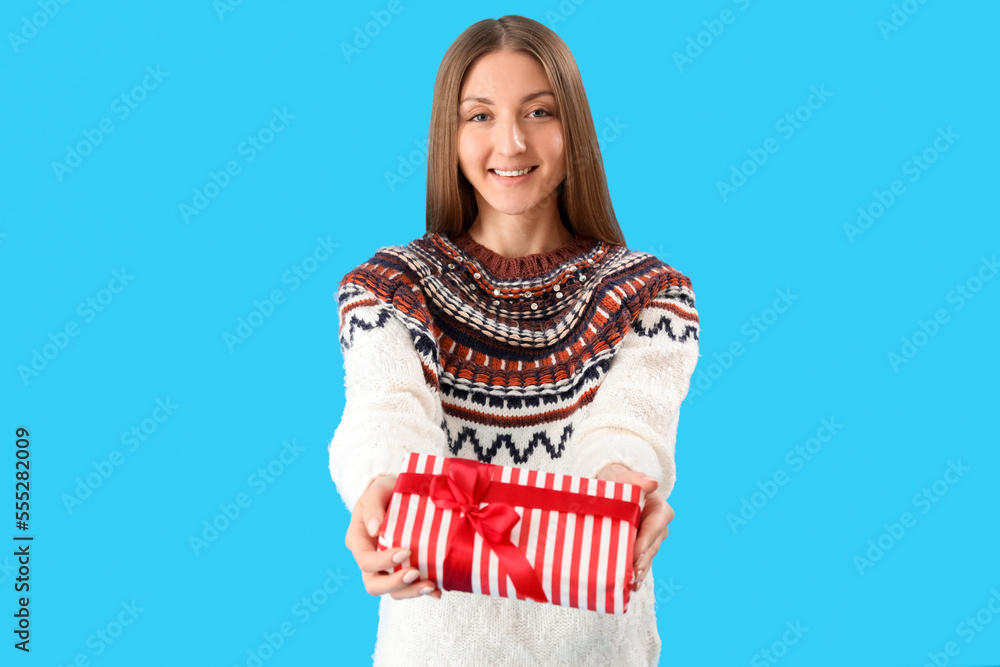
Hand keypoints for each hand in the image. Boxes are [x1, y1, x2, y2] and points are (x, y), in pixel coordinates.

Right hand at [344, 474, 441, 599]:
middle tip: (416, 574)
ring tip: (431, 586)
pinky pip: (409, 587)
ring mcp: (385, 567)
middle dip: (395, 584)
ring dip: (411, 591)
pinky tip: (437, 590)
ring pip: (392, 591)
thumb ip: (372, 506)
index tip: (405, 552)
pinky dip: (423, 591)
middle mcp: (369, 558)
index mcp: (358, 540)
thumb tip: (374, 528)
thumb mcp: (377, 491)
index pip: (365, 560)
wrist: (398, 493)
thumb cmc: (385, 490)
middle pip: (374, 584)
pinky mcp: (402, 569)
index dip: (383, 562)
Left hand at [595, 462, 674, 591]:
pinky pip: (640, 561)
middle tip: (631, 576)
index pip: (654, 528)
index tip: (634, 555)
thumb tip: (651, 483)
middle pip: (651, 547)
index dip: (644, 543)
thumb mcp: (624, 476)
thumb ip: (637, 479)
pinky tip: (628, 586)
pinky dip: (635, 573)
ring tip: (630, 585)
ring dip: (640, 572)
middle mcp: (659, 528)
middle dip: (642, 562)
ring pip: (647, 557)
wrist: (613, 487)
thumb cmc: (619, 480)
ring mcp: (651, 540)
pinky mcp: (641, 548)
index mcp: (661, 511)